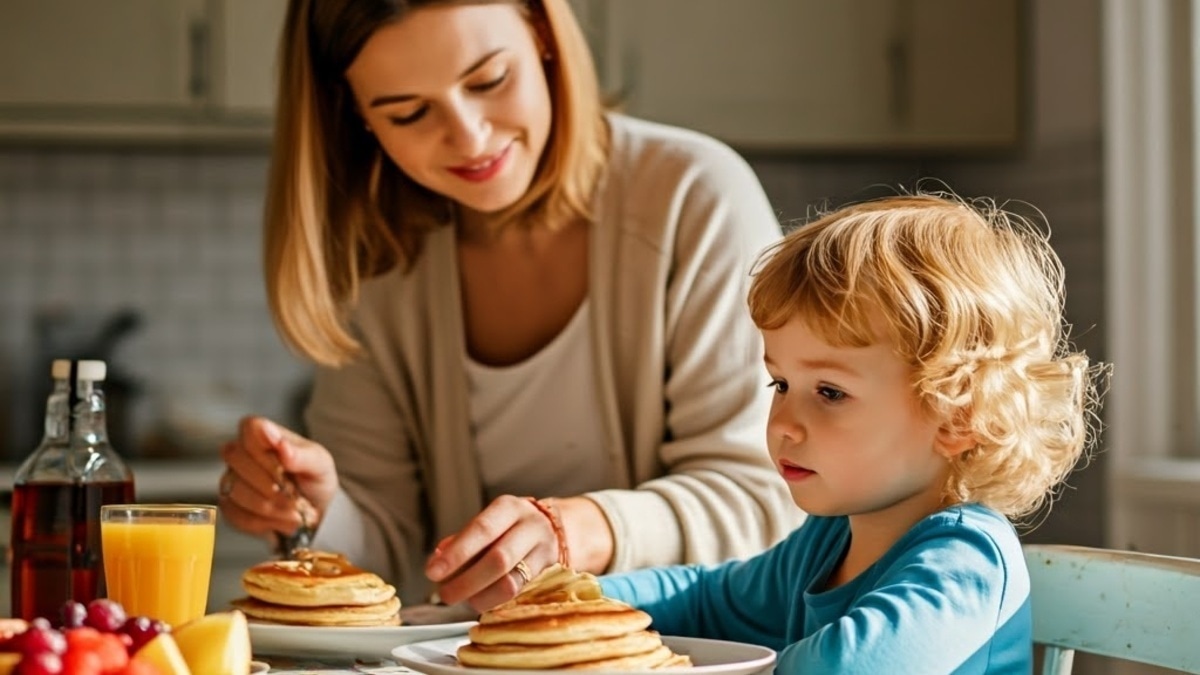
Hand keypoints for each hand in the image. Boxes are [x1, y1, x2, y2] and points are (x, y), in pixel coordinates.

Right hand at [218, 416, 337, 539]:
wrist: (314, 511)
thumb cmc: (315, 479)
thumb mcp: (320, 464)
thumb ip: (301, 453)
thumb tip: (279, 442)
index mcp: (264, 433)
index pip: (250, 428)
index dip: (265, 452)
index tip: (285, 468)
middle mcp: (242, 452)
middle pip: (237, 459)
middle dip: (269, 484)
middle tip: (293, 495)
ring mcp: (231, 479)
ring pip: (236, 491)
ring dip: (270, 508)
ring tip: (294, 512)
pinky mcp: (229, 505)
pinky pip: (235, 515)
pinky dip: (264, 523)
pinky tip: (282, 521)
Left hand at [425, 495, 562, 612]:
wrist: (554, 529)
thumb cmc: (510, 526)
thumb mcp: (488, 523)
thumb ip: (462, 540)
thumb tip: (437, 558)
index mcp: (508, 508)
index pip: (481, 530)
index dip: (456, 554)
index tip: (433, 571)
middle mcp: (529, 526)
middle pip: (499, 559)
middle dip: (466, 581)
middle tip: (444, 594)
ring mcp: (543, 551)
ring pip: (510, 582)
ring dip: (479, 596)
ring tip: (462, 598)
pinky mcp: (548, 573)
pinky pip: (518, 593)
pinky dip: (493, 600)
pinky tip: (480, 599)